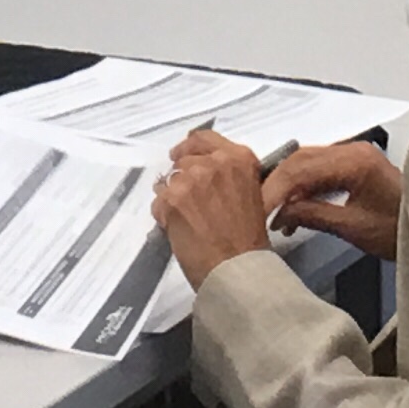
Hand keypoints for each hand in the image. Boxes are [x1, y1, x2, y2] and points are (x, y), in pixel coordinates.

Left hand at [154, 127, 278, 288]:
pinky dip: (163, 215)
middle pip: (183, 161)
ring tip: (185, 220)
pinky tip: (177, 230)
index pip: (203, 138)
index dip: (188, 147)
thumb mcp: (250, 195)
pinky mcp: (172, 199)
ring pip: (168, 181)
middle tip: (188, 202)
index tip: (180, 155)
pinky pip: (158, 202)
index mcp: (239, 159)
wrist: (237, 269)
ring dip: (171, 197)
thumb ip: (229, 177)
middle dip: (182, 179)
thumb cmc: (248, 240)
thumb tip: (204, 173)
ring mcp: (191, 180)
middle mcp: (215, 163)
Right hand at [260, 141, 401, 263]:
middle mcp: (352, 149)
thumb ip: (313, 214)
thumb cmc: (398, 230)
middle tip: (259, 211)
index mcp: (355, 160)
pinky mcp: (353, 165)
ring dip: (288, 187)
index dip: (276, 189)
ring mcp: (353, 154)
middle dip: (277, 186)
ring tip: (274, 215)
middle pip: (301, 160)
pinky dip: (302, 188)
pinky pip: (318, 170)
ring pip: (306, 163)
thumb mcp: (353, 227)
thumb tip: (279, 214)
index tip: (259, 210)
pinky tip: (293, 211)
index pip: (302, 168)